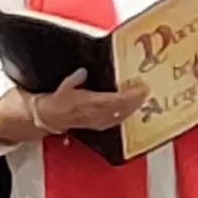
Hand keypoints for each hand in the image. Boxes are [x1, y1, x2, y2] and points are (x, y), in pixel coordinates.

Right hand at [27, 70, 149, 133]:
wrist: (52, 117)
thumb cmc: (59, 101)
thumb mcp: (65, 86)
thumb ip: (75, 79)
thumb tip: (83, 71)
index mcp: (89, 103)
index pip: (115, 100)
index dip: (130, 95)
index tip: (140, 88)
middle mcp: (96, 114)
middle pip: (122, 109)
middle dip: (136, 101)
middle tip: (145, 91)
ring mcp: (99, 122)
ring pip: (121, 116)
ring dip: (132, 108)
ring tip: (141, 99)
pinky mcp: (100, 125)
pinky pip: (116, 121)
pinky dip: (126, 114)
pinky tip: (131, 109)